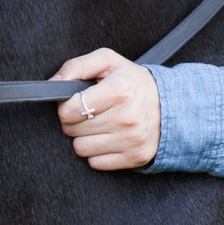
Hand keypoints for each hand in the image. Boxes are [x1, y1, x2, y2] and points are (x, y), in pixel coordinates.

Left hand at [52, 49, 159, 169]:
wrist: (170, 103)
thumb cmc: (132, 81)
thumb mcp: (107, 61)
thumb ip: (77, 66)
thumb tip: (53, 85)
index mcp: (119, 90)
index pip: (68, 110)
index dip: (66, 106)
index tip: (77, 101)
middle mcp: (127, 117)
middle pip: (72, 130)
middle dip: (76, 120)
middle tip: (91, 112)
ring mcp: (132, 140)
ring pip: (80, 148)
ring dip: (85, 137)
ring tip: (100, 124)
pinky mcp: (136, 156)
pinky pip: (95, 163)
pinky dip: (98, 152)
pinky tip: (110, 138)